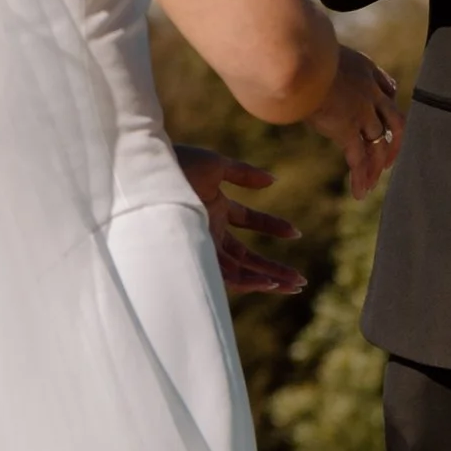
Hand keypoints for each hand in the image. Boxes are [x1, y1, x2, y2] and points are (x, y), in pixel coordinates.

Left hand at [174, 146, 304, 294]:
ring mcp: (203, 245)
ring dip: (269, 279)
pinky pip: (226, 277)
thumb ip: (244, 174)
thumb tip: (273, 181)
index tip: (295, 233)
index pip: (249, 221)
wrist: (150, 175)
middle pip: (246, 255)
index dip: (272, 226)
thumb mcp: (215, 165)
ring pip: (240, 271)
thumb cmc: (176, 164)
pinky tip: (270, 283)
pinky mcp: (197, 256)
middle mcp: (209, 230)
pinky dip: (249, 281)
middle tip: (300, 279)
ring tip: (294, 286)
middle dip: (274, 267)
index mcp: (214, 207)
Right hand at [309, 42, 403, 196]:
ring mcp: (362, 110)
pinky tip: (359, 193)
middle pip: (394, 120)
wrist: (295, 57)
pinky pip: (358, 158)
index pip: (388, 88)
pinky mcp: (347, 128)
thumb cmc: (293, 50)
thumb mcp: (313, 51)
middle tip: (389, 159)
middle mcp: (369, 89)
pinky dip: (361, 177)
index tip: (384, 117)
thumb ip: (316, 61)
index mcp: (364, 67)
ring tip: (372, 184)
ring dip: (377, 166)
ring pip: (379, 143)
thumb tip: (296, 63)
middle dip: (395, 142)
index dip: (387, 105)